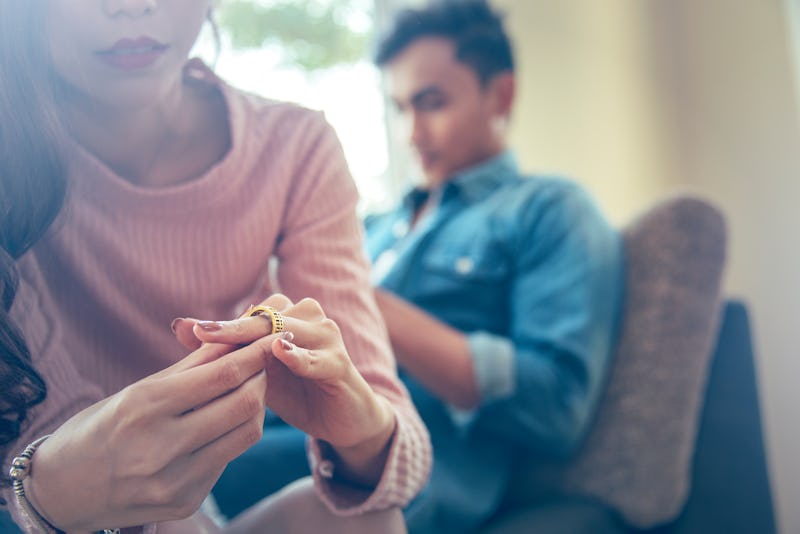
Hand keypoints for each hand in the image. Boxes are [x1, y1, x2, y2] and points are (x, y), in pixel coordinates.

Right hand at [25, 337, 277, 531]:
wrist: (62, 491)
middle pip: (244, 404)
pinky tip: (222, 424)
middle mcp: (161, 447)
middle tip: (263, 362)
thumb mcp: (138, 390)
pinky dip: (232, 435)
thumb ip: (191, 366)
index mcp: (145, 407)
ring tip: (248, 388)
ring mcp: (175, 481)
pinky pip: (227, 459)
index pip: (223, 375)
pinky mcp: (186, 502)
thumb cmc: (99, 427)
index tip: (273, 336)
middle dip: (262, 377)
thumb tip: (236, 335)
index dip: (256, 353)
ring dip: (255, 406)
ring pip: (246, 433)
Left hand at [173, 294, 396, 485]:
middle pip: (267, 317)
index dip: (223, 321)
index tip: (190, 329)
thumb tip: (179, 326)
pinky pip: (317, 357)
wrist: (342, 419)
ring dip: (260, 337)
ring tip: (232, 343)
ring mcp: (328, 338)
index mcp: (290, 315)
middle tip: (203, 332)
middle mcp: (310, 318)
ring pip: (290, 331)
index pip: (252, 311)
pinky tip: (280, 353)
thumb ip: (225, 350)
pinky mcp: (341, 363)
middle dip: (234, 326)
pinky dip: (298, 356)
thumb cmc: (297, 391)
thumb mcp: (256, 373)